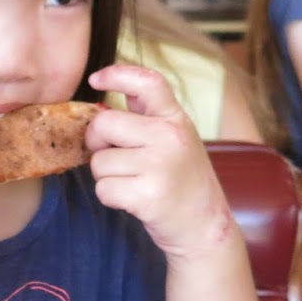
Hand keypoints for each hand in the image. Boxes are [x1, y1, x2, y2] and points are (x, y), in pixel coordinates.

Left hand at [86, 64, 235, 260]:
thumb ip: (147, 115)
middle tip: (115, 156)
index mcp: (176, 118)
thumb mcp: (175, 138)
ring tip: (133, 182)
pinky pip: (103, 189)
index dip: (117, 74)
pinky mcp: (149, 196)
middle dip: (98, 143)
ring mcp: (160, 166)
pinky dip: (110, 197)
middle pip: (104, 124)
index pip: (148, 82)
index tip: (96, 79)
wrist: (205, 226)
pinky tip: (133, 199)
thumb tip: (116, 91)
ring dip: (106, 176)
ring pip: (99, 161)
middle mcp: (170, 137)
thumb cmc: (182, 180)